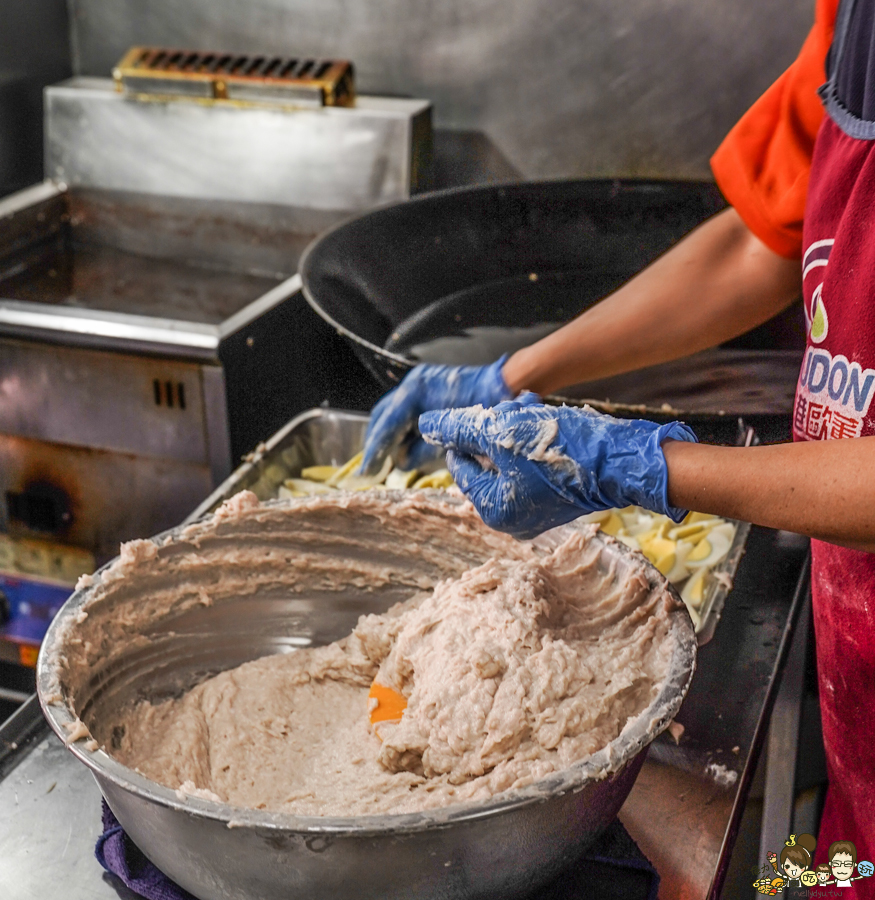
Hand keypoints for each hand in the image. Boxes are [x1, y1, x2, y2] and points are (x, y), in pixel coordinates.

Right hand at [360, 356, 513, 473]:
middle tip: (370, 468)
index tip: (368, 471)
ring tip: (383, 463)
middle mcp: (414, 385)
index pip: (388, 422)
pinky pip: (407, 415)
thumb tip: (402, 462)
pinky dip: (403, 433)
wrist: (508, 387)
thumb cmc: (487, 406)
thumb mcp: (453, 434)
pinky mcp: (428, 394)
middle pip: (383, 416)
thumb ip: (425, 448)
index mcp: (417, 389)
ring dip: (388, 439)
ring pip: (392, 416)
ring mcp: (420, 387)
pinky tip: (403, 451)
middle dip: (376, 443)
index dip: (376, 449)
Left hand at [419, 394, 696, 538]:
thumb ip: (458, 428)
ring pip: (511, 460)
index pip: (462, 464)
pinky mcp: (558, 498)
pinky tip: (545, 420)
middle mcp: (513, 518)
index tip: (490, 413)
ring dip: (516, 430)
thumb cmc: (559, 449)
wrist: (620, 461)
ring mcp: (538, 510)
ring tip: (531, 407)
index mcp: (493, 510)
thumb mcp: (499, 432)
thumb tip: (426, 424)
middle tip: (512, 407)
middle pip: (488, 462)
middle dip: (497, 430)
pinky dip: (535, 443)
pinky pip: (534, 467)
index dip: (470, 432)